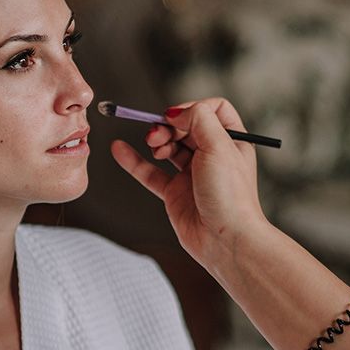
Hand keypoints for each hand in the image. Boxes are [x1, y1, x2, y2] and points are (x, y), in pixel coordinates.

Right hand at [110, 97, 267, 268]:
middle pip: (185, 126)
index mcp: (231, 141)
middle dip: (169, 125)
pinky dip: (134, 160)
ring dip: (156, 140)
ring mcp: (192, 174)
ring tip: (153, 145)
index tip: (178, 117)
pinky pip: (150, 172)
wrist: (225, 241)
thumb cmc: (231, 197)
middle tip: (159, 134)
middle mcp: (212, 155)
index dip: (193, 108)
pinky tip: (118, 149)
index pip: (212, 110)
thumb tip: (176, 113)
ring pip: (168, 146)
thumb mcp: (220, 146)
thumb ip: (199, 118)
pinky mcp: (175, 193)